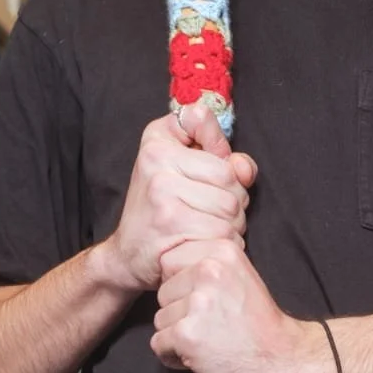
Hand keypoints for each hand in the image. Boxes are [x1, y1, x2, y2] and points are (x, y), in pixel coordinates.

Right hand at [93, 102, 257, 296]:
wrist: (128, 255)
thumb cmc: (162, 210)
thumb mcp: (186, 170)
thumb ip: (223, 159)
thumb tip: (244, 170)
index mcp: (155, 140)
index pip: (201, 118)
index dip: (215, 141)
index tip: (206, 162)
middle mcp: (156, 160)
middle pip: (229, 175)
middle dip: (233, 198)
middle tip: (210, 210)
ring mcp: (162, 191)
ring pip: (231, 207)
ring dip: (231, 224)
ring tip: (207, 227)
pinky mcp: (171, 223)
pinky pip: (224, 233)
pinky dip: (223, 243)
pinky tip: (204, 244)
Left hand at [150, 237, 319, 372]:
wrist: (284, 361)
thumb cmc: (259, 324)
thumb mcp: (240, 275)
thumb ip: (207, 265)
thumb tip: (166, 266)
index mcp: (221, 251)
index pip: (169, 262)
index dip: (182, 287)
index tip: (207, 301)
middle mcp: (209, 271)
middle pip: (162, 292)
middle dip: (178, 312)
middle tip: (211, 324)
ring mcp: (197, 303)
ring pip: (159, 319)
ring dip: (177, 336)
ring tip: (210, 340)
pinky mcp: (187, 334)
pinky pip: (158, 344)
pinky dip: (174, 357)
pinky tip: (201, 356)